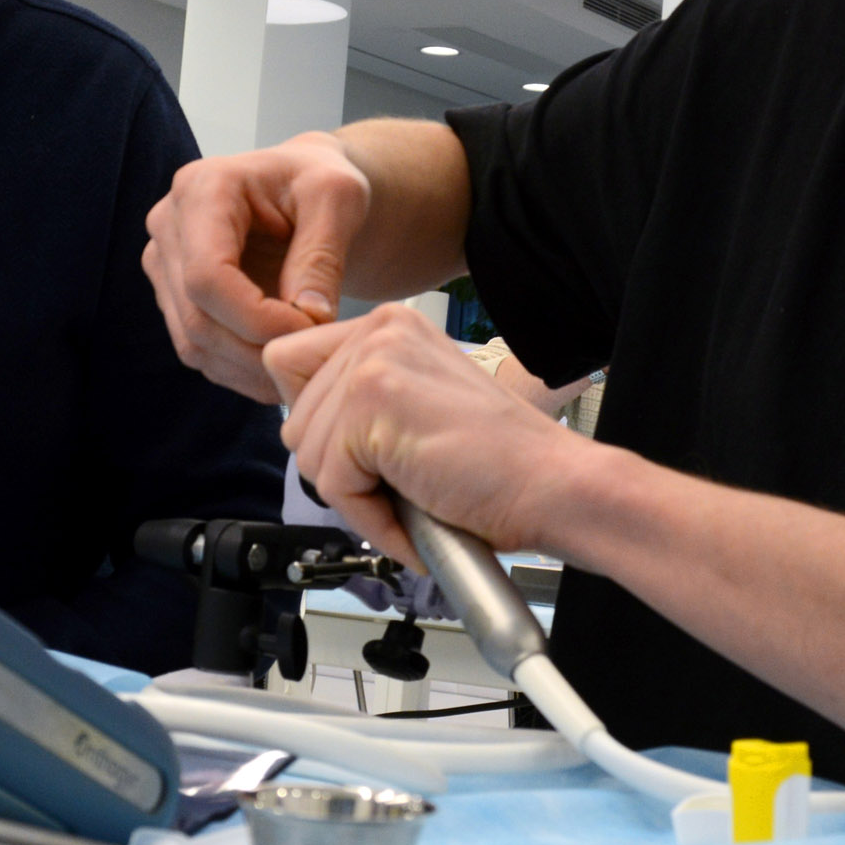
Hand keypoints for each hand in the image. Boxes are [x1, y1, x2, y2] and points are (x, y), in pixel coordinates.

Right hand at [143, 132, 374, 401]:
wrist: (303, 189)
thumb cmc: (320, 182)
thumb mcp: (338, 198)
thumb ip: (322, 254)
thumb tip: (309, 316)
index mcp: (202, 190)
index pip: (207, 276)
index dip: (257, 317)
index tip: (311, 327)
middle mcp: (168, 225)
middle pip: (197, 316)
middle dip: (259, 349)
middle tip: (313, 352)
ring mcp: (165, 264)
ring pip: (194, 343)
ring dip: (251, 368)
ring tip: (301, 363)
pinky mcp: (175, 295)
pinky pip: (200, 350)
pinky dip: (241, 369)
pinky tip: (280, 364)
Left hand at [266, 304, 593, 567]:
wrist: (553, 487)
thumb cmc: (499, 464)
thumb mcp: (416, 407)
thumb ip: (358, 402)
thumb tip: (299, 426)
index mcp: (390, 326)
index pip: (291, 366)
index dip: (319, 425)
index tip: (361, 453)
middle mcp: (379, 330)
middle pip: (293, 416)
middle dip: (339, 468)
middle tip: (401, 483)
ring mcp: (373, 362)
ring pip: (306, 453)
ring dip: (357, 496)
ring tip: (414, 495)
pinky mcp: (372, 403)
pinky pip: (331, 483)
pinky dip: (371, 518)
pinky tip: (416, 514)